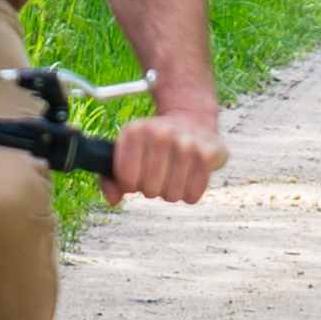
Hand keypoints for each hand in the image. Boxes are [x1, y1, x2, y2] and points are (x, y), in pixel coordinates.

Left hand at [105, 105, 226, 204]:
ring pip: (172, 195)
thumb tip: (113, 199)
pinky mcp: (208, 153)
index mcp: (135, 131)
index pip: (126, 180)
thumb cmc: (153, 144)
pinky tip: (189, 175)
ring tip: (174, 173)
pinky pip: (193, 195)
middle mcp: (160, 134)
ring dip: (172, 191)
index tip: (136, 175)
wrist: (191, 120)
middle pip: (150, 190)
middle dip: (153, 188)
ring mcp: (186, 143)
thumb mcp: (129, 152)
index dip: (130, 184)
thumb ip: (112, 178)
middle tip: (159, 174)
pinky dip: (190, 192)